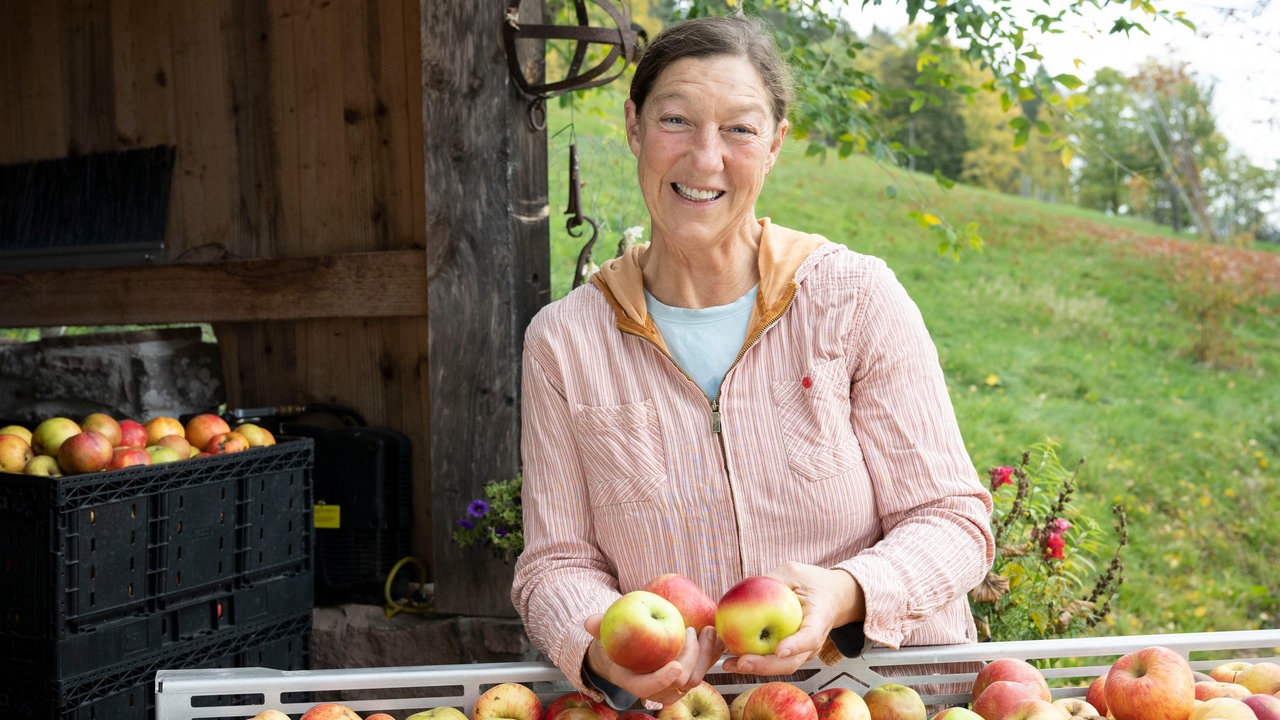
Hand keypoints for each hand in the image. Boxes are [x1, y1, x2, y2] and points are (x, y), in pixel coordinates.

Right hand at [584, 614, 722, 705]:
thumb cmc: (619, 642)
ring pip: (697, 676)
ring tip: (707, 630)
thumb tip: (589, 623)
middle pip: (680, 682)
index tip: (674, 666)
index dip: (661, 680)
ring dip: (706, 655)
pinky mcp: (690, 673)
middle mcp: (658, 688)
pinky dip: (713, 652)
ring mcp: (676, 683)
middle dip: (690, 658)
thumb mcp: (606, 633)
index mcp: (635, 681)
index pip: (649, 687)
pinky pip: (705, 667)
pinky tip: (715, 634)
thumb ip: (598, 628)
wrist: (632, 651)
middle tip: (690, 631)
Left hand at [720, 562, 863, 675]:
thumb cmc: (813, 582)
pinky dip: (753, 661)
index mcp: (819, 620)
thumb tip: (747, 585)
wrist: (831, 596)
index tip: (780, 650)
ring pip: (779, 666)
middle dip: (764, 666)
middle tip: (741, 662)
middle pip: (791, 661)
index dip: (795, 646)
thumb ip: (775, 579)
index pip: (810, 637)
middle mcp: (812, 642)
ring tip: (728, 664)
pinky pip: (772, 661)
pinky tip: (730, 657)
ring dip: (754, 668)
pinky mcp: (790, 653)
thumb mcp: (795, 572)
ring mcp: (802, 651)